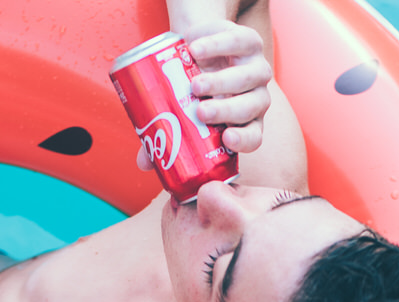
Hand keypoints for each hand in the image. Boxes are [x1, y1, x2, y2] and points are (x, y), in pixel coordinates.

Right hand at [135, 19, 270, 168]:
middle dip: (226, 111)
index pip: (252, 137)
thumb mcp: (181, 111)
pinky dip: (217, 46)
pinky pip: (238, 43)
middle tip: (201, 112)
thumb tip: (144, 163)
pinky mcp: (249, 42)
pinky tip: (195, 50)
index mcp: (244, 123)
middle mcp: (255, 98)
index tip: (227, 139)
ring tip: (195, 84)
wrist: (200, 46)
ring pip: (247, 79)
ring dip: (221, 83)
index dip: (243, 140)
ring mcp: (255, 70)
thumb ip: (164, 135)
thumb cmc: (191, 87)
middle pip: (249, 108)